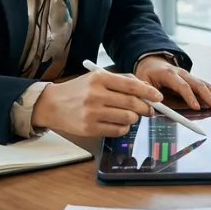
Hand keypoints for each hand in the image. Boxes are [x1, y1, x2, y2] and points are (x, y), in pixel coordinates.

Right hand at [32, 69, 161, 136]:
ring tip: (128, 115)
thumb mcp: (97, 78)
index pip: (131, 86)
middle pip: (132, 103)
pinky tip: (118, 123)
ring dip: (133, 118)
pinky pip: (117, 131)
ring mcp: (92, 113)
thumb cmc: (78, 90)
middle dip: (146, 108)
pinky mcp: (89, 128)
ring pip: (127, 118)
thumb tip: (145, 89)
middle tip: (149, 110)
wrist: (52, 104)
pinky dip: (123, 128)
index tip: (158, 97)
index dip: (148, 92)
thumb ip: (120, 81)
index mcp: (99, 78)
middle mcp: (96, 95)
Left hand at [134, 55, 210, 110]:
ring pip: (204, 84)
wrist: (151, 62)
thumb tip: (154, 106)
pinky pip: (205, 85)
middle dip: (209, 96)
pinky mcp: (192, 79)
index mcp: (168, 74)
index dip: (189, 97)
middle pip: (197, 84)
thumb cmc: (146, 75)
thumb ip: (148, 94)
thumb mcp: (142, 83)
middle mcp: (181, 73)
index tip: (197, 107)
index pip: (182, 86)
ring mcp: (188, 76)